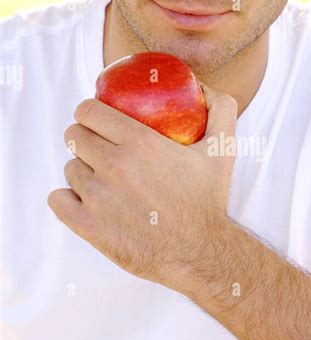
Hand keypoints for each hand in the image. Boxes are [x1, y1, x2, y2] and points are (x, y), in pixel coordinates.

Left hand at [47, 84, 237, 294]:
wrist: (201, 252)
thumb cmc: (209, 199)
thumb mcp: (223, 149)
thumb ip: (221, 109)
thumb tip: (203, 87)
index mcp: (139, 142)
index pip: (88, 110)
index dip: (91, 111)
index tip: (100, 120)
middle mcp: (114, 166)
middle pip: (74, 135)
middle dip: (85, 137)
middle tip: (100, 148)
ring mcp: (98, 198)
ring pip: (69, 168)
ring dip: (82, 170)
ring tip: (103, 179)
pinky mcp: (88, 226)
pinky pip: (57, 199)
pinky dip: (67, 198)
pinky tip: (85, 199)